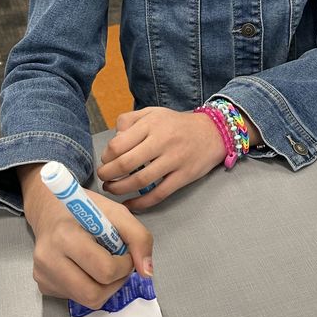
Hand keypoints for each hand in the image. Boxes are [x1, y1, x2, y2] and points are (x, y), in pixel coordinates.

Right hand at [18, 164, 153, 308]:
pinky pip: (76, 298)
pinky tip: (87, 268)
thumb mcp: (117, 213)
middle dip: (116, 281)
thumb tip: (147, 272)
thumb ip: (138, 238)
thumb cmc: (85, 209)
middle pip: (94, 294)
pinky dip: (90, 287)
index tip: (125, 251)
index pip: (105, 270)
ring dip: (106, 287)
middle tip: (119, 263)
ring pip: (88, 301)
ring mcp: (42, 276)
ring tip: (105, 265)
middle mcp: (48, 260)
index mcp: (65, 236)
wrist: (50, 210)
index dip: (125, 264)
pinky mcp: (43, 286)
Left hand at [97, 107, 226, 210]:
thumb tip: (113, 140)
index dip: (106, 157)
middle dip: (108, 175)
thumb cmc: (177, 124)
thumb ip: (129, 120)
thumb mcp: (153, 112)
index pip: (119, 144)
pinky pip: (158, 194)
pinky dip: (141, 203)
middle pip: (126, 163)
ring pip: (140, 181)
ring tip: (111, 189)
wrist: (214, 132)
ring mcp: (174, 160)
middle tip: (103, 178)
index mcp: (151, 124)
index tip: (105, 161)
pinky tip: (129, 205)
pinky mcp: (183, 176)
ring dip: (120, 189)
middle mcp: (162, 141)